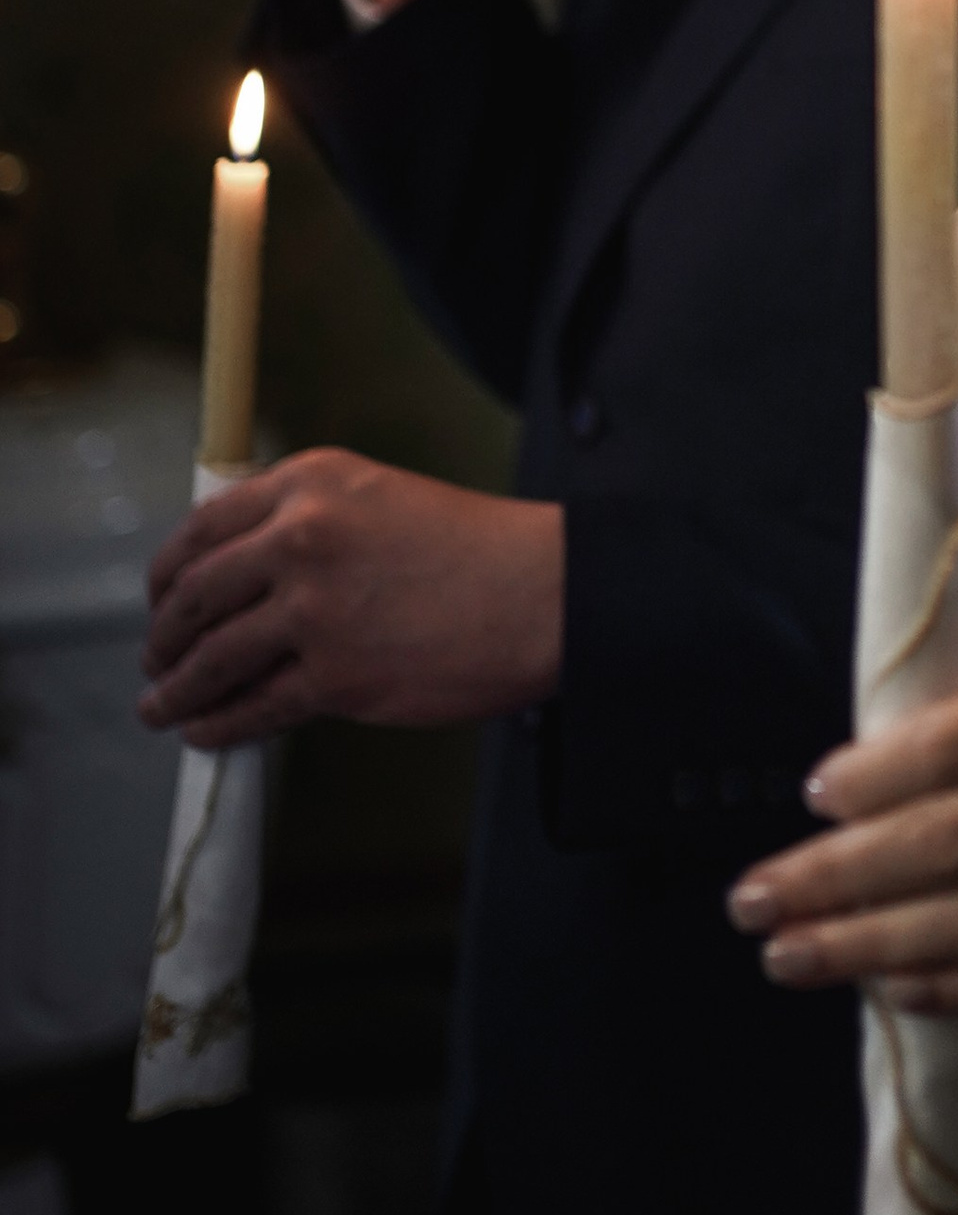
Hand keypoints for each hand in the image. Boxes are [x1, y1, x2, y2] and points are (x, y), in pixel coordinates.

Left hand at [139, 455, 563, 745]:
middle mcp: (301, 536)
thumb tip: (239, 578)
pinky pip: (251, 707)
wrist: (545, 594)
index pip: (204, 527)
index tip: (159, 600)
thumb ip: (310, 521)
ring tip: (160, 707)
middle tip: (156, 658)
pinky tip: (206, 732)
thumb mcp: (382, 498)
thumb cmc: (476, 550)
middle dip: (162, 636)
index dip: (166, 573)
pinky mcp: (335, 675)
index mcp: (312, 481)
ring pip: (211, 657)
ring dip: (174, 690)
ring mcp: (314, 608)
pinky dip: (218, 726)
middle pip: (193, 594)